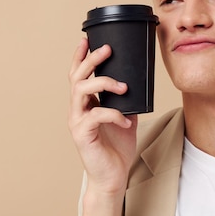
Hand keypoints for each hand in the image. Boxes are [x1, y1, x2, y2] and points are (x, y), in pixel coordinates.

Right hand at [68, 38, 137, 195]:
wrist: (113, 176)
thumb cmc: (117, 147)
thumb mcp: (125, 117)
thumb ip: (126, 100)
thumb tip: (137, 83)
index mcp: (85, 103)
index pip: (78, 75)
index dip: (80, 56)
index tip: (86, 40)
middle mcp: (77, 110)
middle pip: (77, 77)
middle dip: (90, 60)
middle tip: (107, 49)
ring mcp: (77, 122)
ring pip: (81, 91)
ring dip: (102, 82)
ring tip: (122, 86)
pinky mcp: (82, 134)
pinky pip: (96, 115)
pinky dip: (114, 114)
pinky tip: (127, 121)